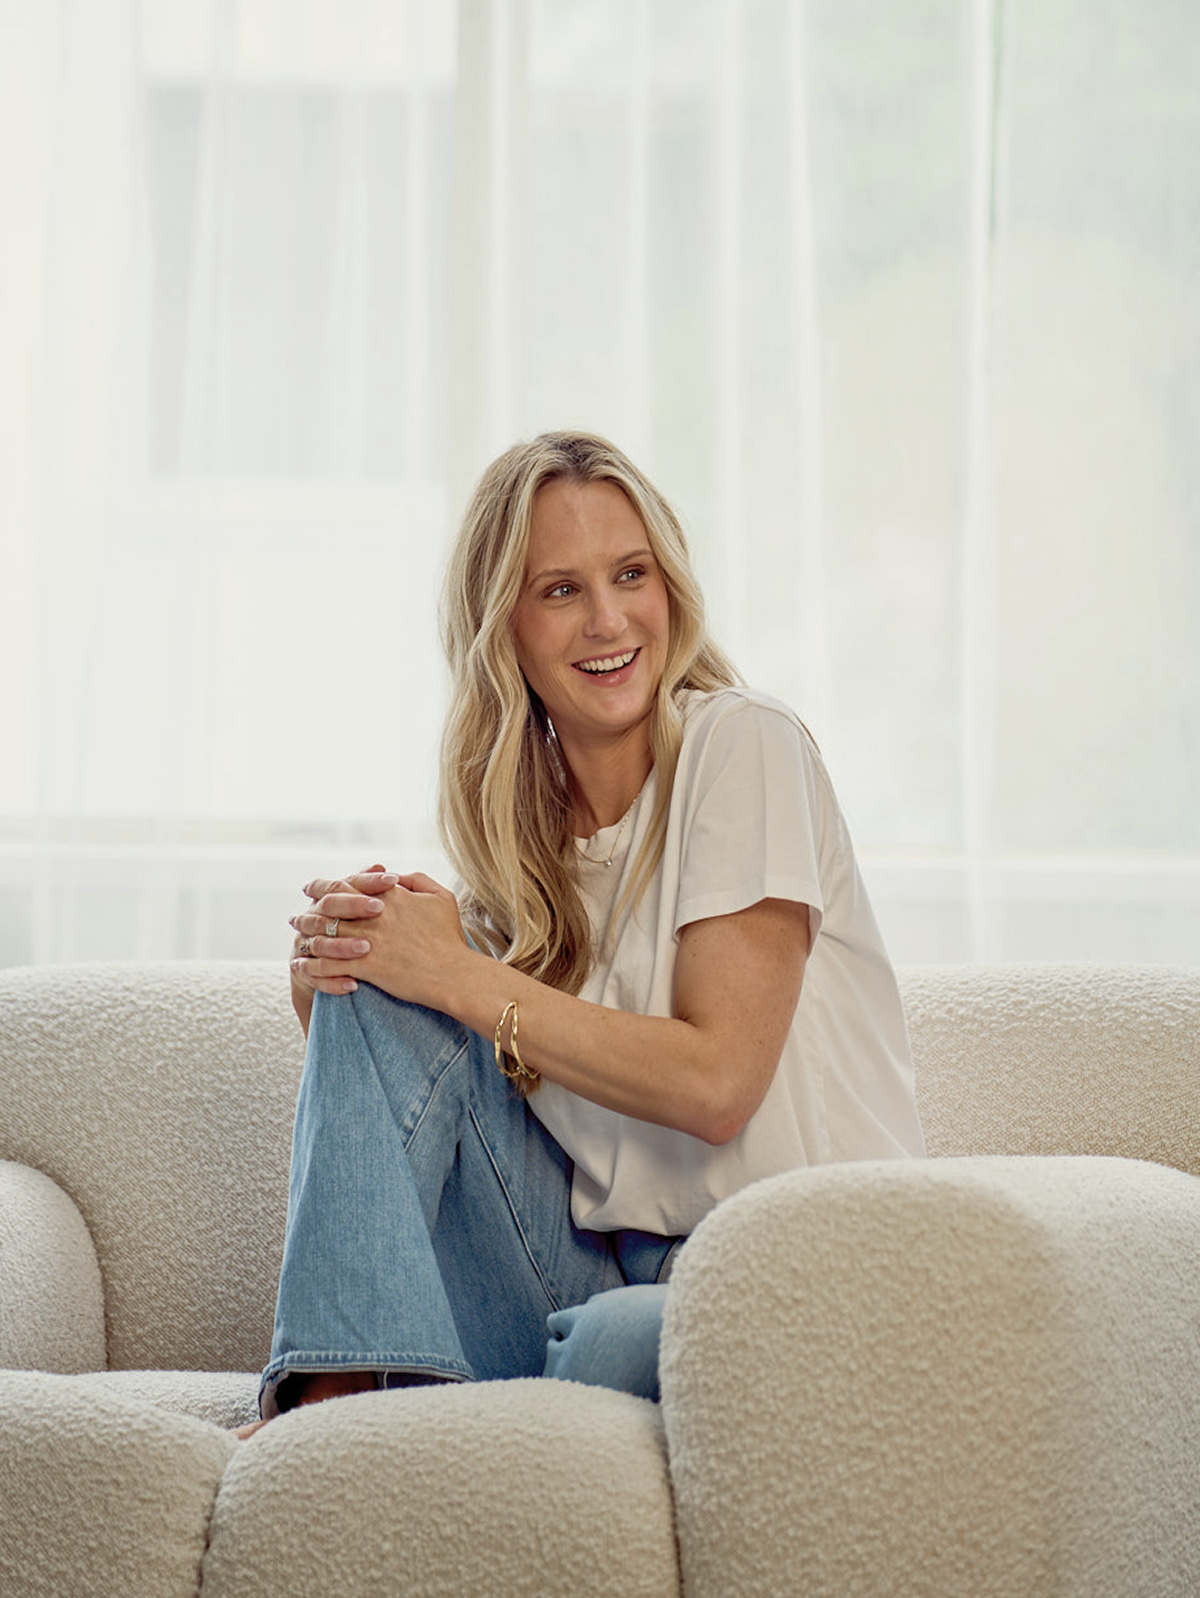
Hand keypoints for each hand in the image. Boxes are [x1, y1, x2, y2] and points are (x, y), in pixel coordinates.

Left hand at [295, 871, 469, 1011]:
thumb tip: (395, 875)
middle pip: (330, 909)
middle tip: (295, 918)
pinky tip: (302, 966)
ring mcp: (368, 940)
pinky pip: (329, 964)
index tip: (311, 888)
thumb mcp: (442, 897)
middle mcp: (374, 915)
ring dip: (306, 938)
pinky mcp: (366, 966)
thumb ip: (417, 880)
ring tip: (296, 941)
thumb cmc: (449, 937)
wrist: (453, 973)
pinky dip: (311, 965)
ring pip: (325, 935)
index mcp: (389, 895)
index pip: (347, 884)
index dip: (324, 886)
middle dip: (308, 912)